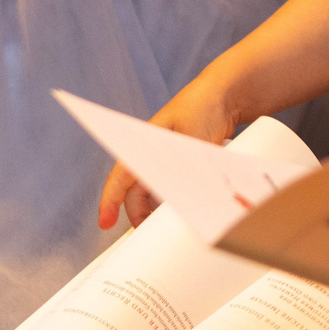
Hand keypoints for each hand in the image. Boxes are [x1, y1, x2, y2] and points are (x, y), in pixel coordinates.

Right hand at [99, 73, 237, 227]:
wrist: (224, 95)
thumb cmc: (202, 109)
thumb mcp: (190, 139)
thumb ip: (181, 167)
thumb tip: (174, 198)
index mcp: (141, 144)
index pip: (120, 178)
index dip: (109, 201)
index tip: (104, 223)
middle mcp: (149, 155)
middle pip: (136, 193)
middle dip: (139, 215)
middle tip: (147, 234)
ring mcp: (163, 161)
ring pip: (153, 194)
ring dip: (157, 210)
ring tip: (167, 227)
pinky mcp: (179, 166)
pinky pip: (170, 189)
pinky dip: (173, 201)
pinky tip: (184, 211)